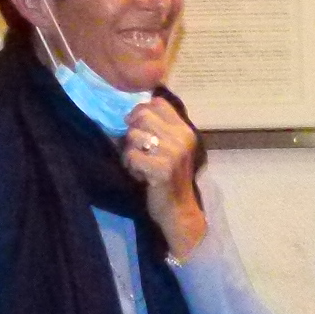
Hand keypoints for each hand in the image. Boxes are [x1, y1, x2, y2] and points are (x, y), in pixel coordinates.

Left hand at [123, 97, 207, 260]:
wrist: (178, 210)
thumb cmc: (170, 178)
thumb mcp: (171, 148)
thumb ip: (159, 129)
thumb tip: (130, 112)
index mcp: (185, 130)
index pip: (158, 103)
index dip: (141, 111)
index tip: (137, 126)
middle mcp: (181, 138)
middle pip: (142, 115)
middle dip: (132, 131)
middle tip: (138, 149)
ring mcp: (173, 153)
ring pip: (134, 135)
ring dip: (130, 151)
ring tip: (140, 165)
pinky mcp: (161, 169)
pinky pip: (131, 155)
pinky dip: (130, 166)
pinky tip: (140, 175)